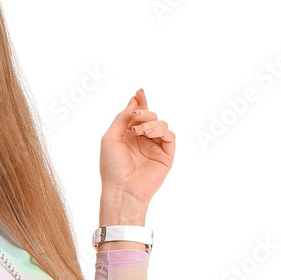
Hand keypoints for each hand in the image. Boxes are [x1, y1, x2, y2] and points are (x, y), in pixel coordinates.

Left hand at [100, 88, 175, 206]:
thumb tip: (134, 100)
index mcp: (128, 136)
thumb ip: (122, 118)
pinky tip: (148, 133)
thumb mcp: (110, 137)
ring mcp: (155, 147)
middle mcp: (143, 141)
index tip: (139, 91)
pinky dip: (161, 130)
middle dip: (144, 111)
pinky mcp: (166, 156)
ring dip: (150, 122)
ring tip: (138, 131)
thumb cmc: (112, 167)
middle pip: (150, 116)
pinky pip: (170, 136)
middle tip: (135, 115)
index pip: (138, 115)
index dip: (140, 103)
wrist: (121, 188)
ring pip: (161, 124)